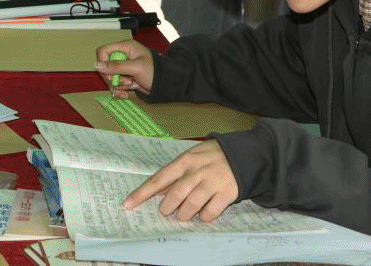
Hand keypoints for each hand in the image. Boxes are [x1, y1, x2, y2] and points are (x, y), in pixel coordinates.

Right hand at [95, 40, 153, 97]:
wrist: (166, 84)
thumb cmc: (155, 71)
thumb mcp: (135, 67)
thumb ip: (116, 66)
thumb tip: (96, 66)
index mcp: (125, 47)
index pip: (103, 51)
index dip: (102, 62)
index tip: (109, 74)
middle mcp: (123, 56)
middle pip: (105, 67)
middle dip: (112, 77)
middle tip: (123, 82)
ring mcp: (123, 67)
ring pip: (110, 77)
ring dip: (119, 84)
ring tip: (132, 84)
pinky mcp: (125, 77)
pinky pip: (115, 84)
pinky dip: (121, 89)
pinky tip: (129, 92)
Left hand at [122, 140, 237, 222]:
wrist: (243, 154)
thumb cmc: (211, 157)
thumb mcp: (191, 158)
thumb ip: (175, 174)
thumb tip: (157, 192)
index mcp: (184, 161)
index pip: (158, 179)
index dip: (141, 194)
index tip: (127, 205)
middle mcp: (197, 171)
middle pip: (174, 197)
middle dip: (167, 208)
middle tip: (168, 210)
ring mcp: (212, 182)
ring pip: (189, 207)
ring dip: (184, 214)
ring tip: (185, 212)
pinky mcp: (226, 193)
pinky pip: (208, 214)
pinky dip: (203, 217)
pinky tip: (204, 211)